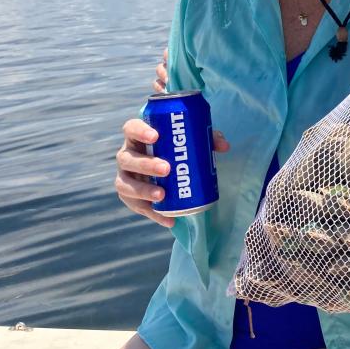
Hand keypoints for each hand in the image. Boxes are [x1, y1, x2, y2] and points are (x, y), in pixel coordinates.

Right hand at [114, 50, 230, 227]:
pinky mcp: (130, 197)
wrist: (170, 169)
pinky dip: (154, 214)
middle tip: (167, 168)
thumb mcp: (192, 141)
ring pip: (125, 184)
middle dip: (146, 164)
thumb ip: (208, 139)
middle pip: (128, 158)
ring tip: (162, 195)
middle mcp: (127, 156)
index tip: (156, 136)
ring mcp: (126, 177)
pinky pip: (138, 207)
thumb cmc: (178, 149)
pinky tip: (169, 220)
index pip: (131, 128)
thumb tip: (224, 146)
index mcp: (139, 137)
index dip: (140, 131)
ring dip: (143, 190)